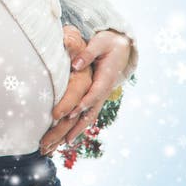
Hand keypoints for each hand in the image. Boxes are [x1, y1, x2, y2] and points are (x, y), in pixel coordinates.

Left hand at [59, 29, 131, 147]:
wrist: (122, 46)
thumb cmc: (108, 43)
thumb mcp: (99, 43)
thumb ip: (88, 54)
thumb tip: (76, 65)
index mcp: (106, 78)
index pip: (93, 94)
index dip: (82, 104)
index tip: (69, 114)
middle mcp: (104, 90)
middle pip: (91, 111)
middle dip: (78, 126)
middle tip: (64, 139)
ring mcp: (101, 94)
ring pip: (90, 115)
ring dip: (78, 129)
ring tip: (64, 143)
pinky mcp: (97, 95)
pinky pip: (89, 112)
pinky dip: (79, 123)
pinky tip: (69, 133)